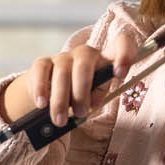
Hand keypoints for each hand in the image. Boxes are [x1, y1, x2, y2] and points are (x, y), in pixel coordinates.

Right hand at [1, 32, 140, 128]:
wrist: (51, 96)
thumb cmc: (79, 98)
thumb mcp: (93, 99)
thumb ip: (96, 98)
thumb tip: (90, 103)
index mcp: (105, 61)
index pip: (121, 44)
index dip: (123, 54)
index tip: (120, 72)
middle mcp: (85, 54)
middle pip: (84, 65)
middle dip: (81, 92)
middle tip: (80, 113)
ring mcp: (63, 57)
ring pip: (62, 72)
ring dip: (61, 100)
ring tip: (60, 120)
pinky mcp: (43, 63)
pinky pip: (41, 71)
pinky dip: (41, 89)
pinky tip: (42, 104)